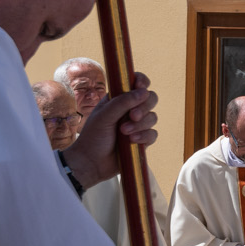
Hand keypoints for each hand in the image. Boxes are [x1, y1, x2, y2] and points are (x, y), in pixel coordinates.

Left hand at [64, 71, 157, 188]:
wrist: (91, 163)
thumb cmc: (93, 137)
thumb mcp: (104, 116)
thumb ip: (122, 102)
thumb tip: (144, 91)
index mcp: (117, 100)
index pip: (135, 83)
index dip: (141, 82)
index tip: (141, 86)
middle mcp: (129, 110)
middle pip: (150, 99)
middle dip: (144, 107)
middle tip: (133, 116)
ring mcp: (137, 125)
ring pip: (152, 117)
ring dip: (140, 125)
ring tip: (125, 133)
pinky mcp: (142, 140)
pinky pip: (152, 134)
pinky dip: (144, 136)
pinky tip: (132, 141)